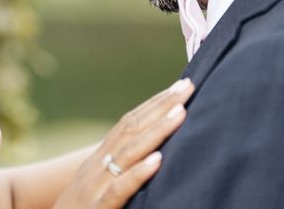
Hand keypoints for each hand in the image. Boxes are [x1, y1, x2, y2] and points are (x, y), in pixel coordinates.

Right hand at [53, 78, 194, 208]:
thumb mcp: (97, 183)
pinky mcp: (98, 208)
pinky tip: (158, 161)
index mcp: (99, 158)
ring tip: (180, 113)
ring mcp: (96, 185)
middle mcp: (97, 165)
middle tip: (187, 86)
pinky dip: (139, 173)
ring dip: (157, 130)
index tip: (178, 86)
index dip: (153, 103)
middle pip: (132, 127)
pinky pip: (120, 189)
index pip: (129, 122)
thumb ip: (119, 167)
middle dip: (161, 106)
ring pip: (129, 152)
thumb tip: (149, 150)